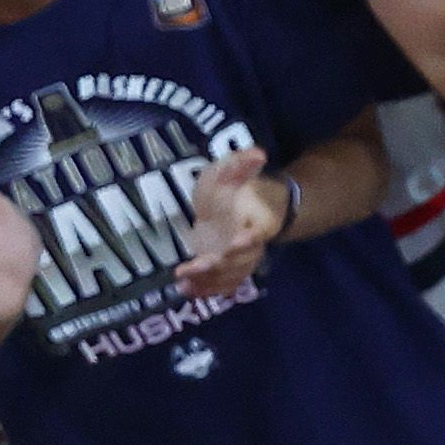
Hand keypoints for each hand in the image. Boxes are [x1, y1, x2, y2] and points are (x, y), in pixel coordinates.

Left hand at [170, 140, 291, 300]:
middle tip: (197, 265)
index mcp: (259, 219)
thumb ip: (244, 162)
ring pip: (231, 276)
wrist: (245, 206)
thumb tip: (258, 154)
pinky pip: (222, 284)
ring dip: (209, 281)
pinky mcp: (227, 268)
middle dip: (221, 265)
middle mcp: (252, 243)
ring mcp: (240, 258)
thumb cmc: (238, 186)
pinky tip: (187, 290)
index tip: (236, 241)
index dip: (250, 238)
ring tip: (184, 281)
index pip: (260, 231)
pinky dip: (206, 289)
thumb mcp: (236, 167)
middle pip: (243, 260)